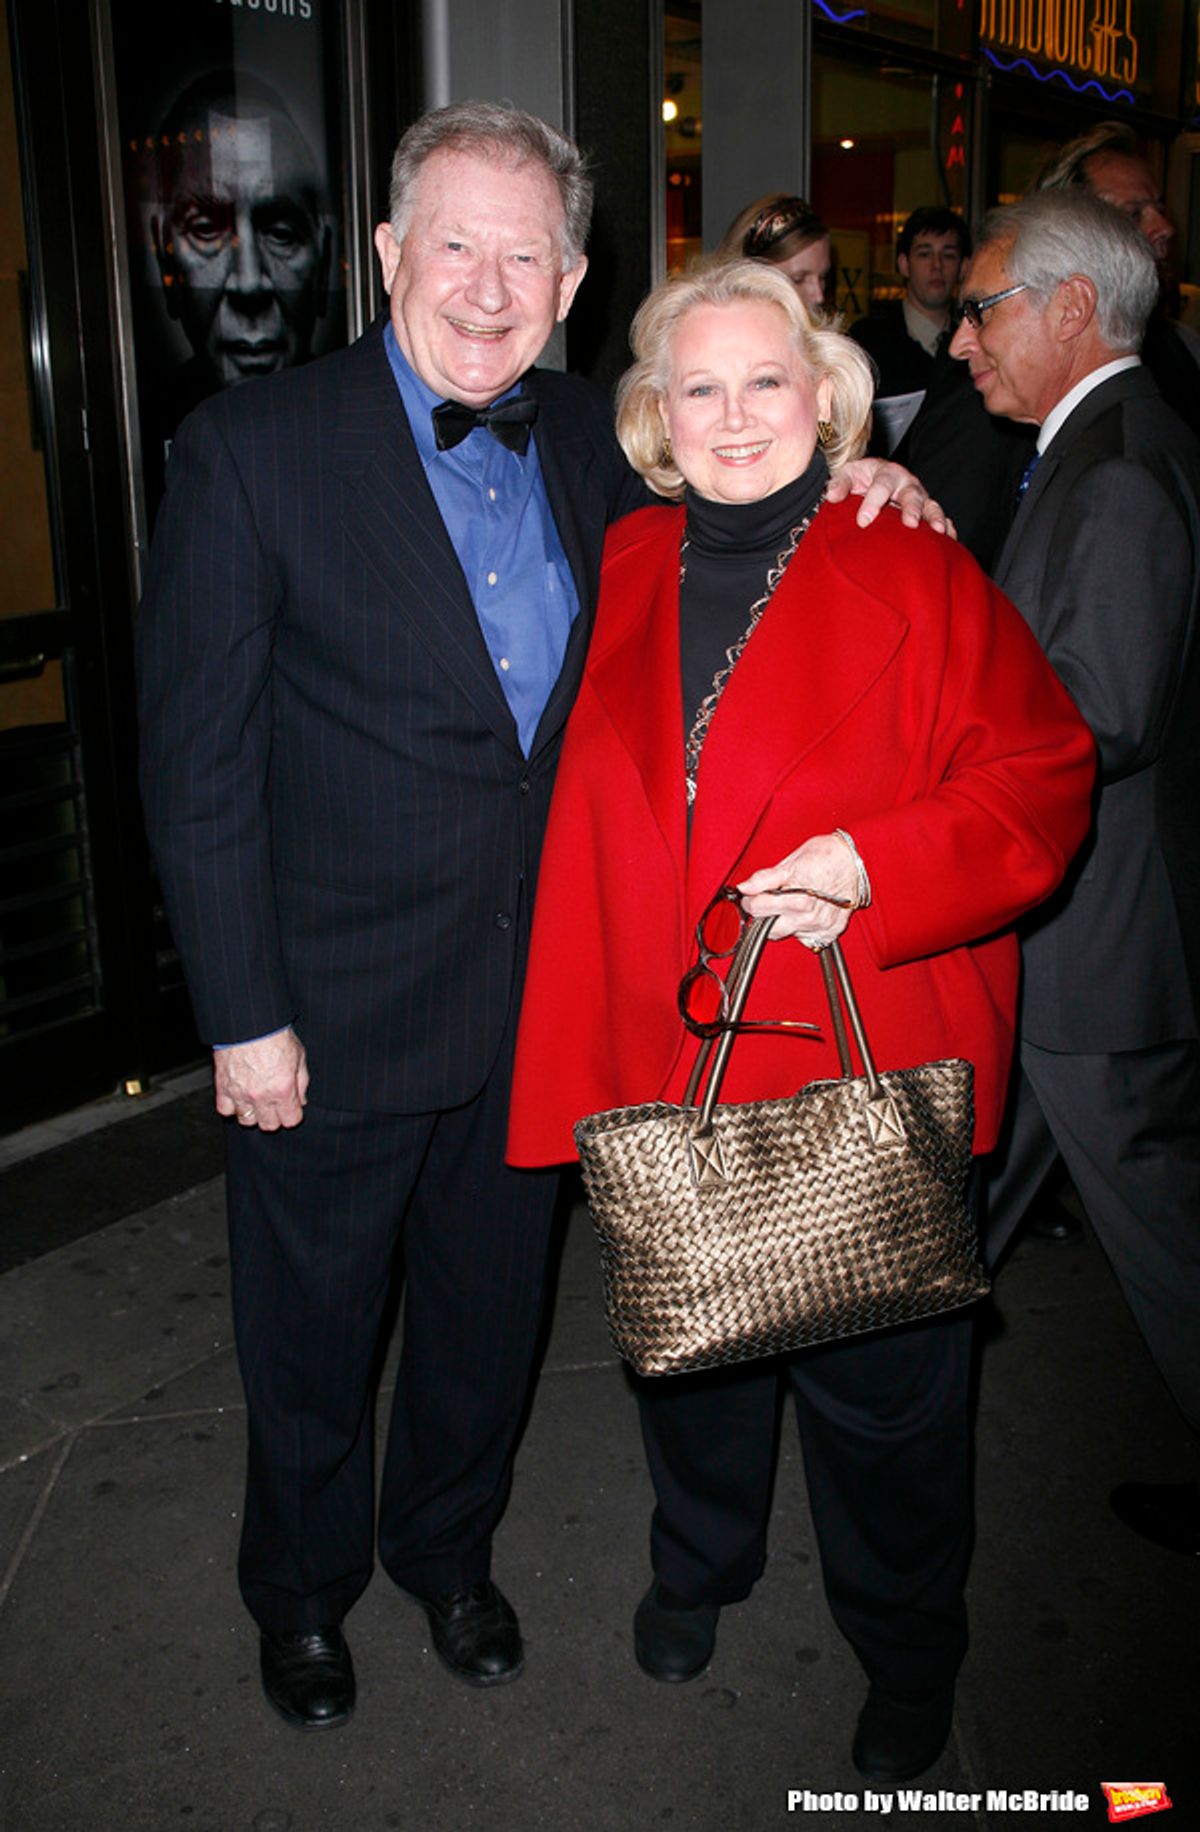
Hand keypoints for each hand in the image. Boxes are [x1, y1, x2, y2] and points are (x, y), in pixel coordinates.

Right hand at [213, 1027, 308, 1130]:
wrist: (249, 1022)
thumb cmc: (274, 1034)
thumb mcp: (299, 1056)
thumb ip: (302, 1082)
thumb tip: (301, 1100)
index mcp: (282, 1089)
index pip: (290, 1121)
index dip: (292, 1114)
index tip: (291, 1107)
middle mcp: (261, 1095)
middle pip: (269, 1125)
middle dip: (274, 1116)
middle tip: (274, 1103)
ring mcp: (240, 1093)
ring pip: (247, 1121)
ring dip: (253, 1113)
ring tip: (256, 1100)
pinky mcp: (223, 1087)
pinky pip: (225, 1110)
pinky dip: (231, 1106)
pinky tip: (239, 1096)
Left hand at [738, 835, 859, 948]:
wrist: (857, 860)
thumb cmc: (826, 856)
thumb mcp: (791, 862)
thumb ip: (765, 878)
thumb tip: (745, 887)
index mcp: (796, 898)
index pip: (758, 909)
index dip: (750, 901)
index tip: (751, 896)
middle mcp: (808, 916)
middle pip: (769, 929)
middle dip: (765, 916)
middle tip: (769, 902)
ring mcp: (819, 927)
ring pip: (788, 934)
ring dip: (784, 922)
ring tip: (791, 904)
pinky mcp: (830, 932)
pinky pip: (808, 938)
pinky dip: (803, 927)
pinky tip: (807, 912)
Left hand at [827, 457, 955, 535]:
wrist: (873, 479)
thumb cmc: (860, 479)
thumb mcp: (847, 475)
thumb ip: (839, 484)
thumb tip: (831, 495)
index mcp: (885, 473)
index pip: (881, 485)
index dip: (873, 502)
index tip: (863, 520)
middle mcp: (906, 484)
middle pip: (912, 494)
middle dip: (912, 508)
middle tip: (910, 524)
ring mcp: (920, 498)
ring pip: (930, 506)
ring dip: (935, 518)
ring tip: (938, 531)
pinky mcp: (927, 512)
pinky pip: (942, 519)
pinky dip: (947, 528)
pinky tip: (950, 539)